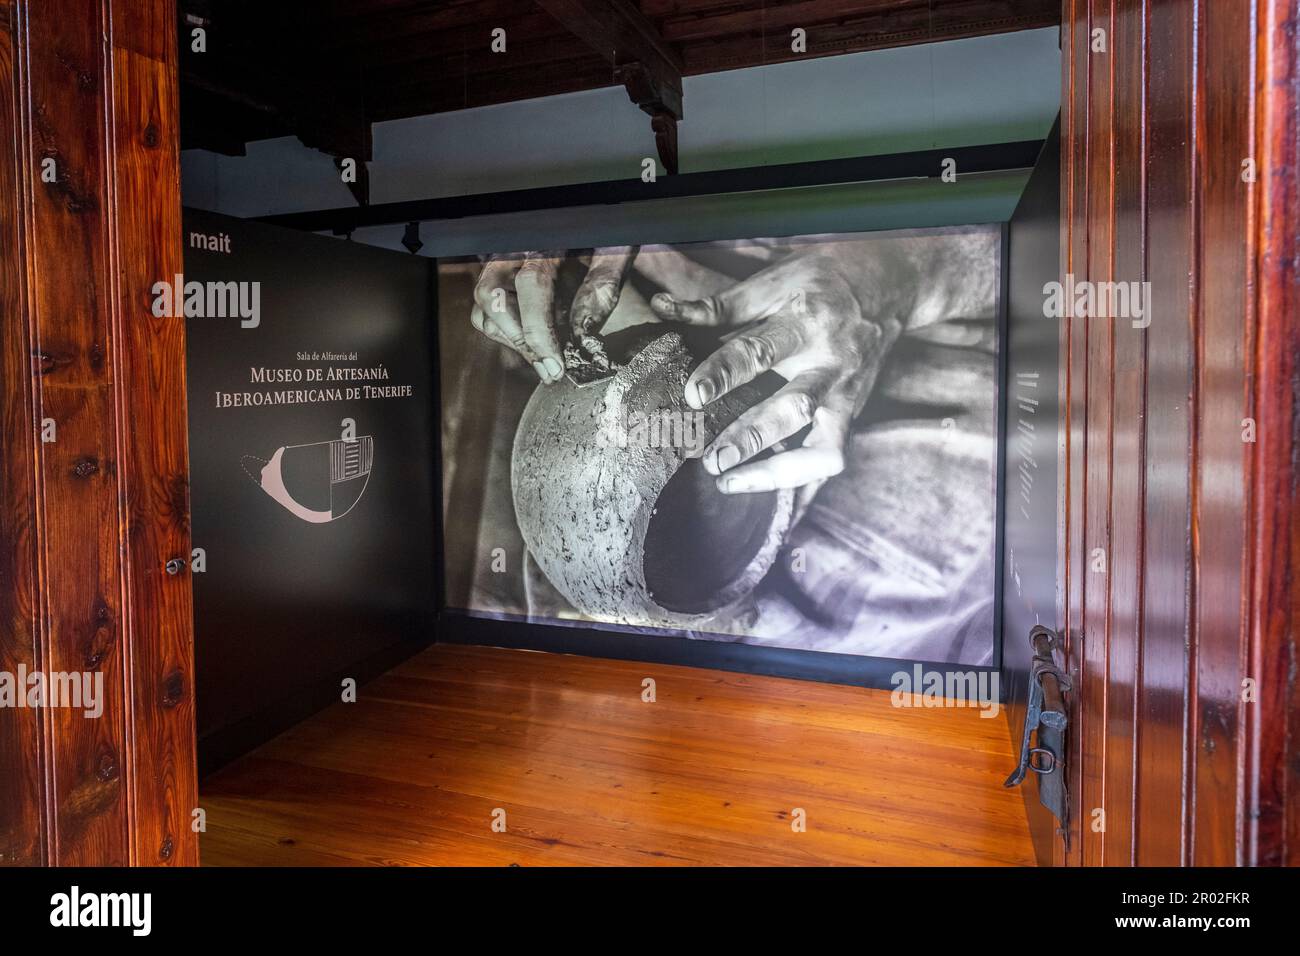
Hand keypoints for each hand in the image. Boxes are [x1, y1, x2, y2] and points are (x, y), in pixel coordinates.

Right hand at [470, 247, 636, 382]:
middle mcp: (514, 249)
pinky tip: (534, 346)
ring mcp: (502, 263)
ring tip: (544, 362)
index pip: (531, 284)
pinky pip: (487, 309)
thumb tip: (583, 332)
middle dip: (520, 341)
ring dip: (511, 340)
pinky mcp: (501, 276)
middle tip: (549, 370)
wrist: (596, 224)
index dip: (539, 330)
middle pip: (491, 297)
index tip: (555, 365)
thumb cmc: (606, 234)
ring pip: (484, 306)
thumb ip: (602, 284)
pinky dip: (505, 333)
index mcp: (544, 240)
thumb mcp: (616, 249)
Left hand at [651, 252, 902, 502]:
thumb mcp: (773, 280)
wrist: (889, 283)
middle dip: (752, 436)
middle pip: (794, 407)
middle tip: (711, 460)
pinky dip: (802, 481)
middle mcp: (831, 362)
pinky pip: (832, 458)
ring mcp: (847, 394)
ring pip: (823, 445)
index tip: (693, 396)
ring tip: (729, 483)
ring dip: (776, 471)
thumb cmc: (819, 281)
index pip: (760, 351)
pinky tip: (766, 494)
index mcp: (805, 321)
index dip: (725, 373)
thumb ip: (719, 304)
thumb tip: (662, 307)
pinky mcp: (852, 414)